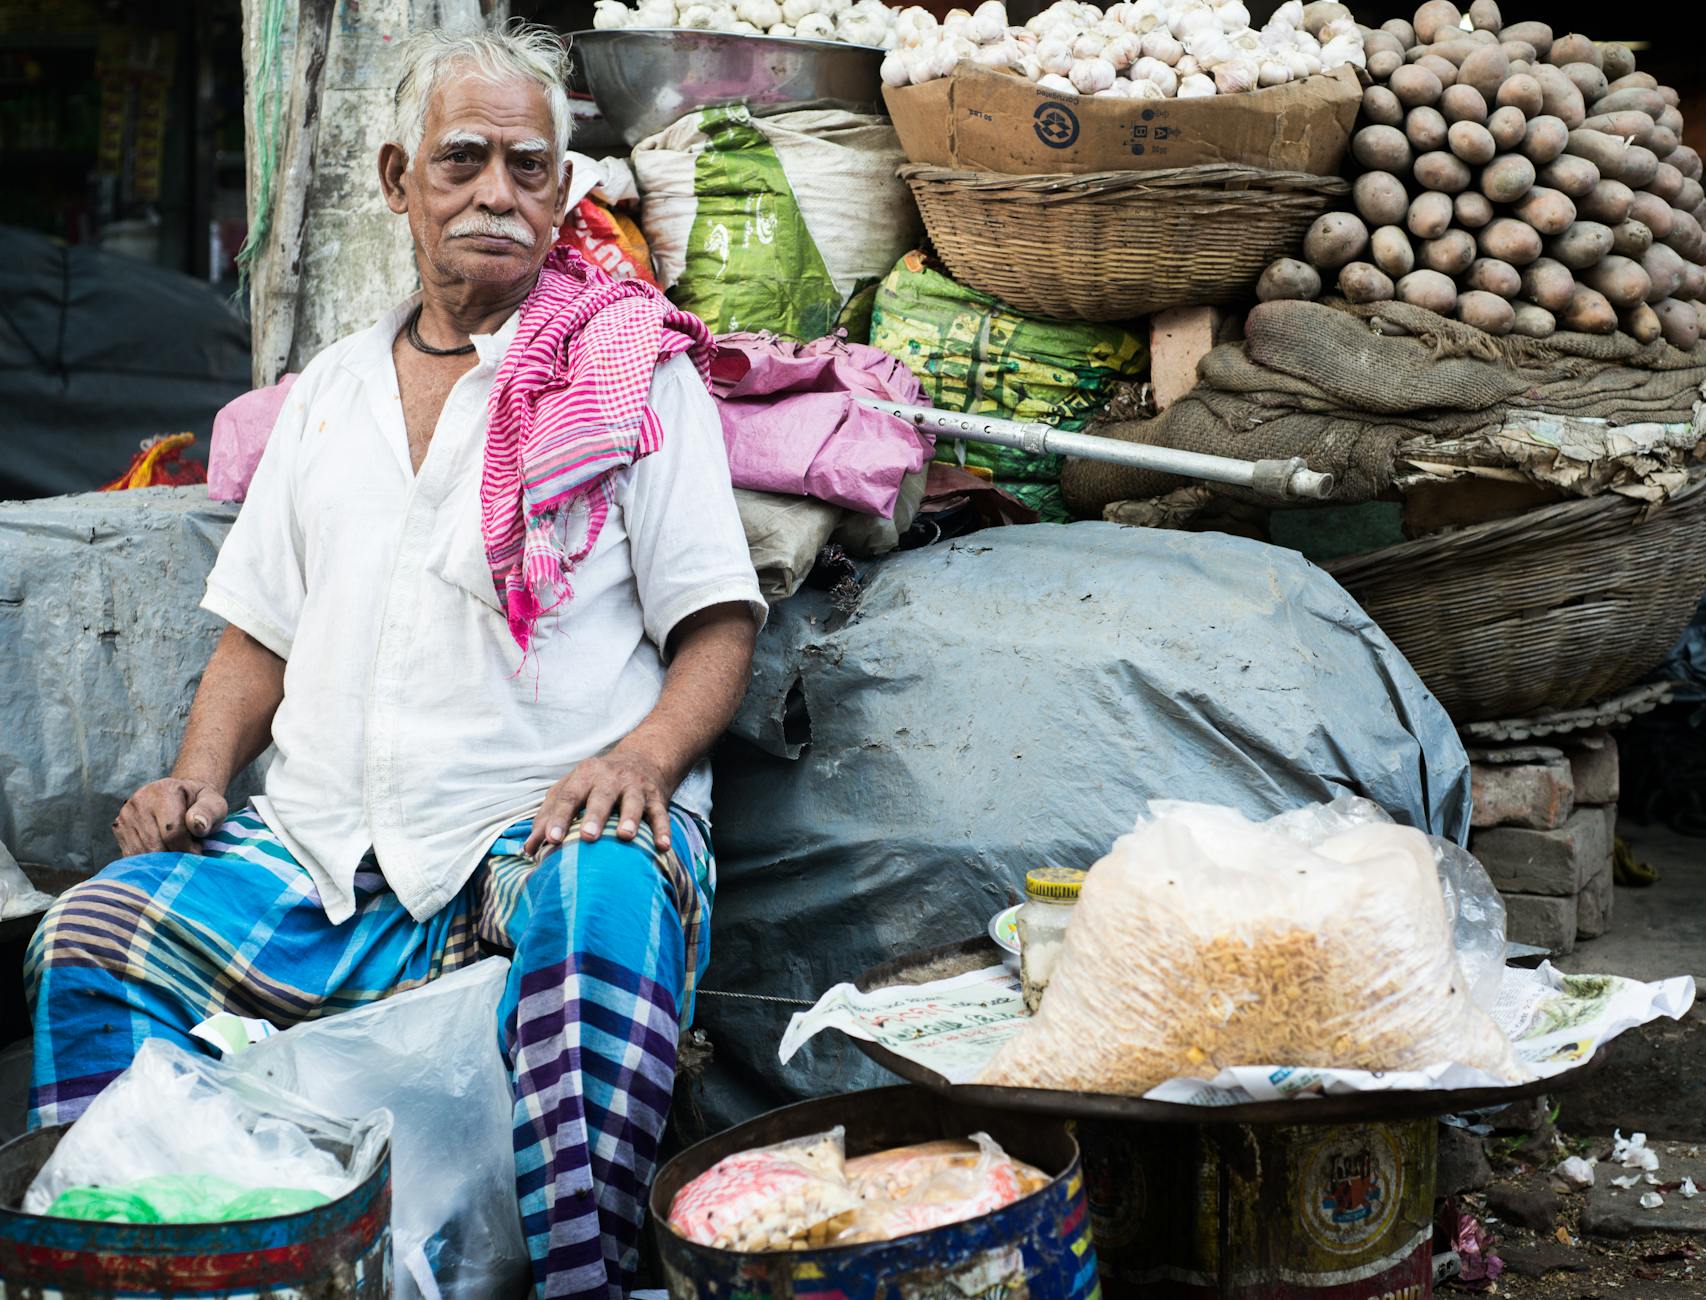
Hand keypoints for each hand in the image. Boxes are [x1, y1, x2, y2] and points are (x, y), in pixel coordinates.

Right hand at [113, 778, 227, 856]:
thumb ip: (209, 813)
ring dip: (161, 860)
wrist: (181, 796)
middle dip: (175, 856)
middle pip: (155, 845)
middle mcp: (139, 800)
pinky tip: (162, 852)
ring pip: (141, 853)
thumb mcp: (214, 803)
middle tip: (187, 853)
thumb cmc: (200, 804)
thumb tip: (197, 825)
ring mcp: (126, 814)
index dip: (188, 849)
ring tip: (176, 850)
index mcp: (164, 791)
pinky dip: (147, 860)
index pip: (173, 832)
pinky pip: (131, 855)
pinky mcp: (118, 827)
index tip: (198, 851)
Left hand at [524, 750, 672, 858]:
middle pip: (601, 797)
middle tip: (588, 836)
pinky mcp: (656, 797)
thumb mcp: (570, 788)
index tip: (551, 839)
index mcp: (584, 776)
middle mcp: (610, 779)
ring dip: (629, 819)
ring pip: (633, 803)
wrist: (642, 758)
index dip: (559, 818)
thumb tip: (528, 848)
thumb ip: (548, 816)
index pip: (569, 797)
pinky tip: (662, 846)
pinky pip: (660, 813)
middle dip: (595, 816)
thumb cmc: (596, 782)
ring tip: (625, 836)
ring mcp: (635, 787)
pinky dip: (663, 829)